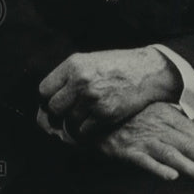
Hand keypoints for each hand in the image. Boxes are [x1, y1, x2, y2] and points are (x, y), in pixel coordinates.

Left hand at [38, 47, 180, 130]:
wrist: (149, 71)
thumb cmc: (117, 66)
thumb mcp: (89, 61)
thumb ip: (68, 76)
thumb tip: (47, 97)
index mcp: (73, 65)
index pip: (44, 90)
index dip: (47, 100)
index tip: (53, 104)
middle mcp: (80, 81)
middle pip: (53, 108)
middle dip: (58, 115)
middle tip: (65, 116)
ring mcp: (93, 98)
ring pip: (69, 121)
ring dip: (74, 124)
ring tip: (83, 119)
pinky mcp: (106, 113)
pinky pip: (85, 131)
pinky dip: (87, 131)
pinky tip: (94, 125)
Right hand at [96, 102, 193, 185]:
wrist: (99, 121)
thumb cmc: (133, 118)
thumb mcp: (160, 113)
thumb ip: (185, 121)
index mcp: (167, 115)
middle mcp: (157, 126)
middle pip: (187, 144)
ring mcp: (142, 139)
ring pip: (170, 153)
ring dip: (190, 167)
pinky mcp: (127, 150)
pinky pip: (145, 161)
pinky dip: (158, 168)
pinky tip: (171, 177)